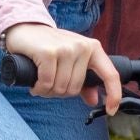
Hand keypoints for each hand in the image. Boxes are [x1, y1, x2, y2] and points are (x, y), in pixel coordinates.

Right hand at [1, 21, 122, 112]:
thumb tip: (95, 100)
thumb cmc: (49, 47)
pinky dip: (39, 88)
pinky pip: (47, 83)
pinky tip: (35, 84)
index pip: (110, 74)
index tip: (111, 111)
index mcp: (93, 48)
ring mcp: (66, 49)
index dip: (114, 95)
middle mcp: (82, 47)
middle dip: (58, 92)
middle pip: (75, 88)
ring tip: (40, 82)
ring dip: (47, 91)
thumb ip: (84, 81)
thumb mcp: (71, 61)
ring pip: (60, 88)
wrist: (25, 29)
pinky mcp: (48, 52)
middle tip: (48, 84)